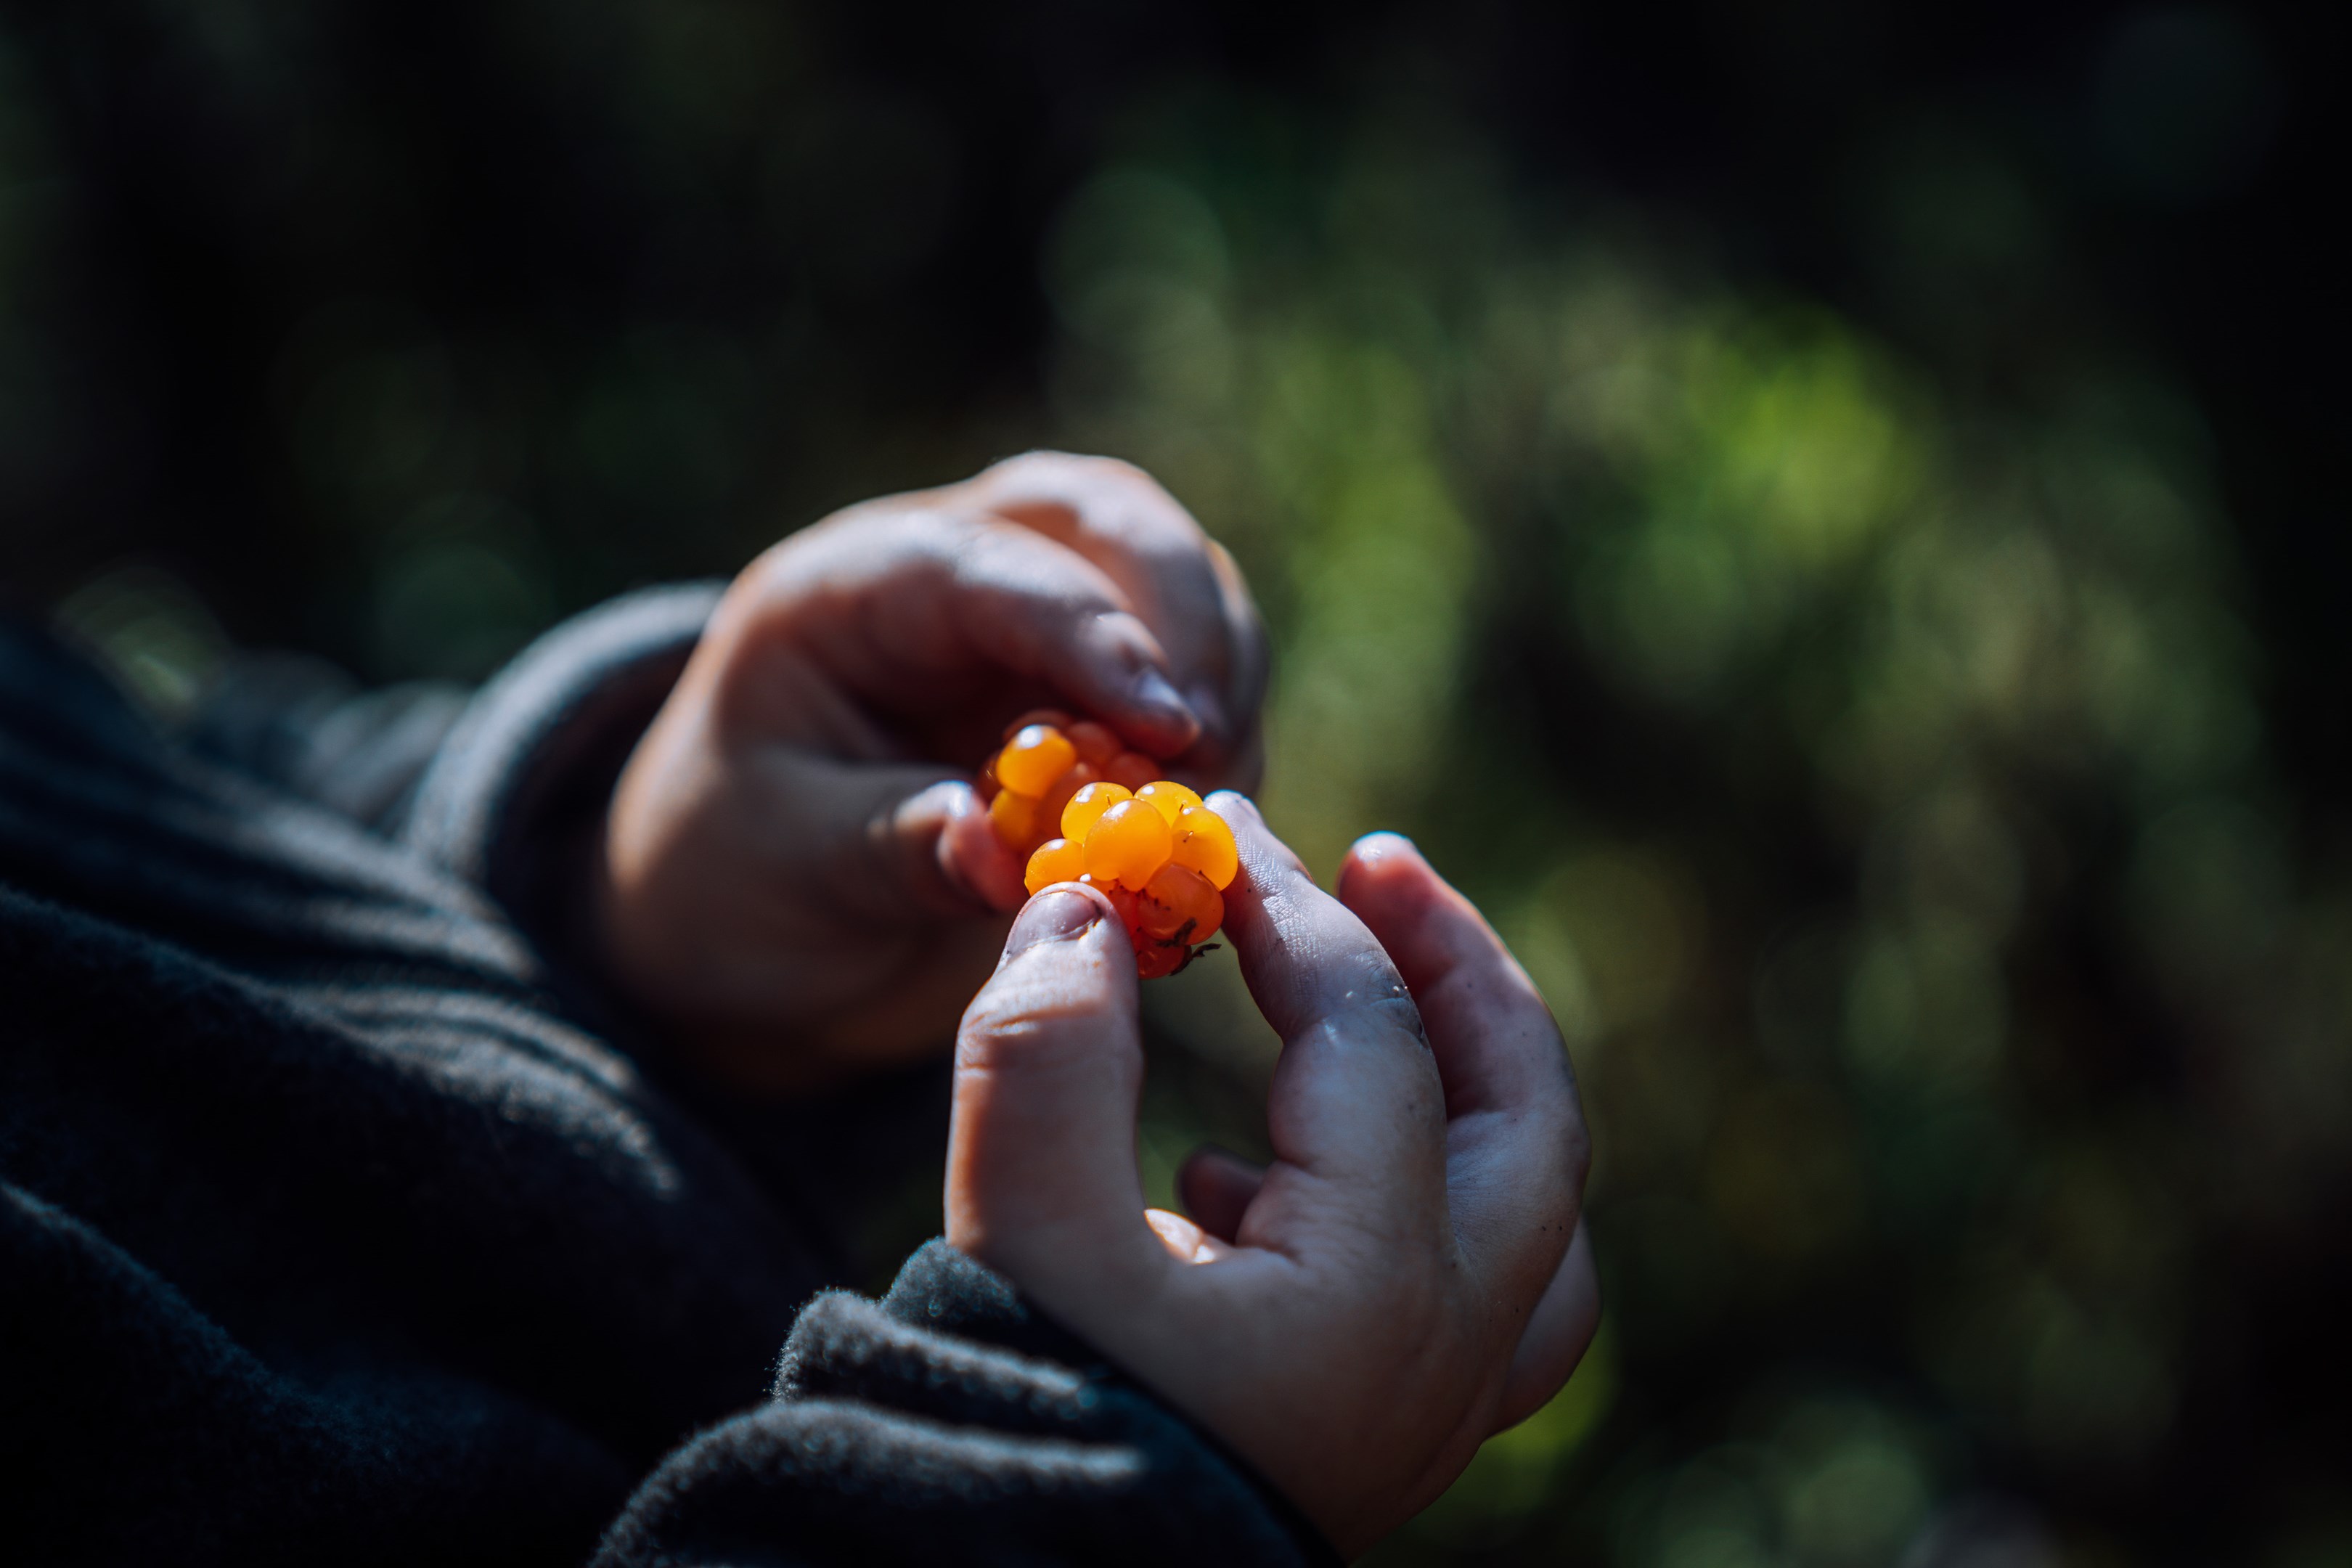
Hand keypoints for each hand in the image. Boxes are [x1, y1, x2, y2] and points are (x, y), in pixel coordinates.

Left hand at [599, 452, 1266, 1091]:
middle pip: (1109, 521)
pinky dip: (1225, 739)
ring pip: (1181, 586)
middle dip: (1182, 620)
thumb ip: (890, 849)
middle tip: (1207, 749)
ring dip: (1220, 684)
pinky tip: (1201, 823)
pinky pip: (1198, 679)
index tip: (1167, 725)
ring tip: (1203, 804)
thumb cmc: (738, 868)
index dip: (1089, 633)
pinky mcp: (1100, 690)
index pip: (990, 568)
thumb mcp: (786, 864)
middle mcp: (962, 574)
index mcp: (855, 586)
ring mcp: (1041, 621)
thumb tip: (997, 854)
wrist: (748, 912)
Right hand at [948, 797, 1597, 1555]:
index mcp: (1380, 1285)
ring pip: (1530, 1212)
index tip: (1212, 826)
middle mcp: (1445, 1345)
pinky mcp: (1378, 1433)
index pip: (1365, 1034)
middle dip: (1459, 967)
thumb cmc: (1025, 1435)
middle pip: (1531, 1114)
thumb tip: (1090, 907)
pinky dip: (1407, 1197)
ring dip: (1472, 1081)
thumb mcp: (1016, 1230)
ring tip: (1378, 995)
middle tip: (1378, 866)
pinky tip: (1247, 1177)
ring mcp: (1433, 1401)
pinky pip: (1468, 1295)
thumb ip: (1047, 1050)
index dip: (1281, 906)